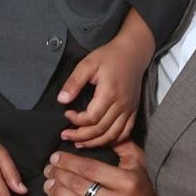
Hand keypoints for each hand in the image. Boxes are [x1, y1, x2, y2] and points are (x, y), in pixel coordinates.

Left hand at [43, 141, 163, 195]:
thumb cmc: (144, 194)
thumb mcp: (139, 166)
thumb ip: (123, 147)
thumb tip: (103, 132)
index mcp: (128, 182)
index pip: (90, 168)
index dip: (68, 162)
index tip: (55, 157)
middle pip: (81, 187)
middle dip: (60, 177)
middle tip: (48, 171)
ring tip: (49, 187)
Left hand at [58, 9, 154, 147]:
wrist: (133, 52)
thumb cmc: (109, 56)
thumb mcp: (88, 63)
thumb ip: (74, 82)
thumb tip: (61, 100)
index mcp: (109, 92)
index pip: (91, 117)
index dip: (76, 120)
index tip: (66, 114)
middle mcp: (122, 104)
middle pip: (101, 130)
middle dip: (81, 136)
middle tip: (65, 135)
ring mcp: (129, 109)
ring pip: (113, 135)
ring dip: (95, 143)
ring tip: (79, 142)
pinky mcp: (134, 111)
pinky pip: (125, 133)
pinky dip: (112, 140)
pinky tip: (99, 140)